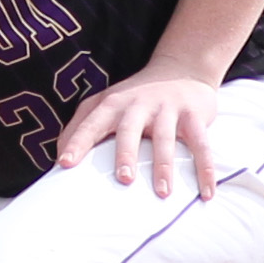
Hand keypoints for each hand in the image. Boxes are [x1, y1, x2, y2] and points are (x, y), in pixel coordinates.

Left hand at [52, 65, 222, 199]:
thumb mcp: (103, 104)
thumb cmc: (133, 98)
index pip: (90, 124)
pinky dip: (205, 168)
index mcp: (111, 104)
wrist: (181, 70)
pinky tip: (205, 192)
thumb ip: (79, 126)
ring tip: (163, 192)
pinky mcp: (194, 115)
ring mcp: (168, 109)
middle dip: (126, 154)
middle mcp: (138, 105)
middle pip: (130, 130)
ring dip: (164, 166)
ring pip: (166, 139)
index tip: (64, 164)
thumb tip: (57, 157)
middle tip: (123, 180)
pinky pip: (201, 144)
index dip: (77, 142)